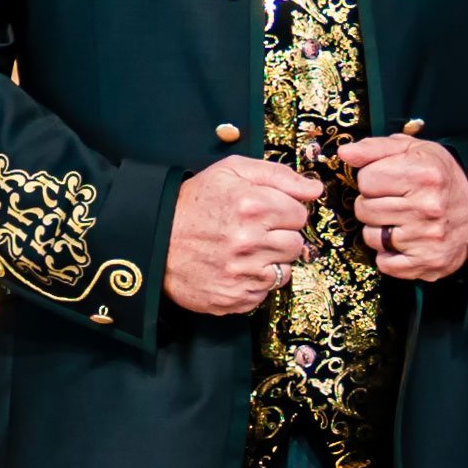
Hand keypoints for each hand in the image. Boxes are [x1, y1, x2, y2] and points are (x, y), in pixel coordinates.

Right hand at [164, 156, 323, 315]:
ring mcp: (243, 273)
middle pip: (296, 244)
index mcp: (253, 205)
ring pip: (284, 270)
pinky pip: (264, 292)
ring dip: (270, 261)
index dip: (285, 212)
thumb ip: (278, 175)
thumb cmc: (194, 202)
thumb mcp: (231, 170)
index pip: (300, 214)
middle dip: (280, 237)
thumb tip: (315, 189)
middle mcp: (250, 241)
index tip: (267, 213)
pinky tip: (235, 268)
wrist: (153, 239)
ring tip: (244, 251)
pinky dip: (254, 282)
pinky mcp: (235, 298)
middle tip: (255, 232)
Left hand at [340, 133, 467, 281]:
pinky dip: (390, 255)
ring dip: (380, 230)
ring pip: (370, 237)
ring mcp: (427, 238)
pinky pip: (384, 263)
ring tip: (401, 221)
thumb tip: (344, 153)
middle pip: (363, 209)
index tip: (388, 180)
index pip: (365, 179)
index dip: (372, 179)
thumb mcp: (414, 150)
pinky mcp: (427, 263)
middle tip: (395, 201)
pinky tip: (406, 242)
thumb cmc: (440, 177)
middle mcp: (427, 206)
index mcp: (423, 173)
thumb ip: (375, 148)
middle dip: (373, 204)